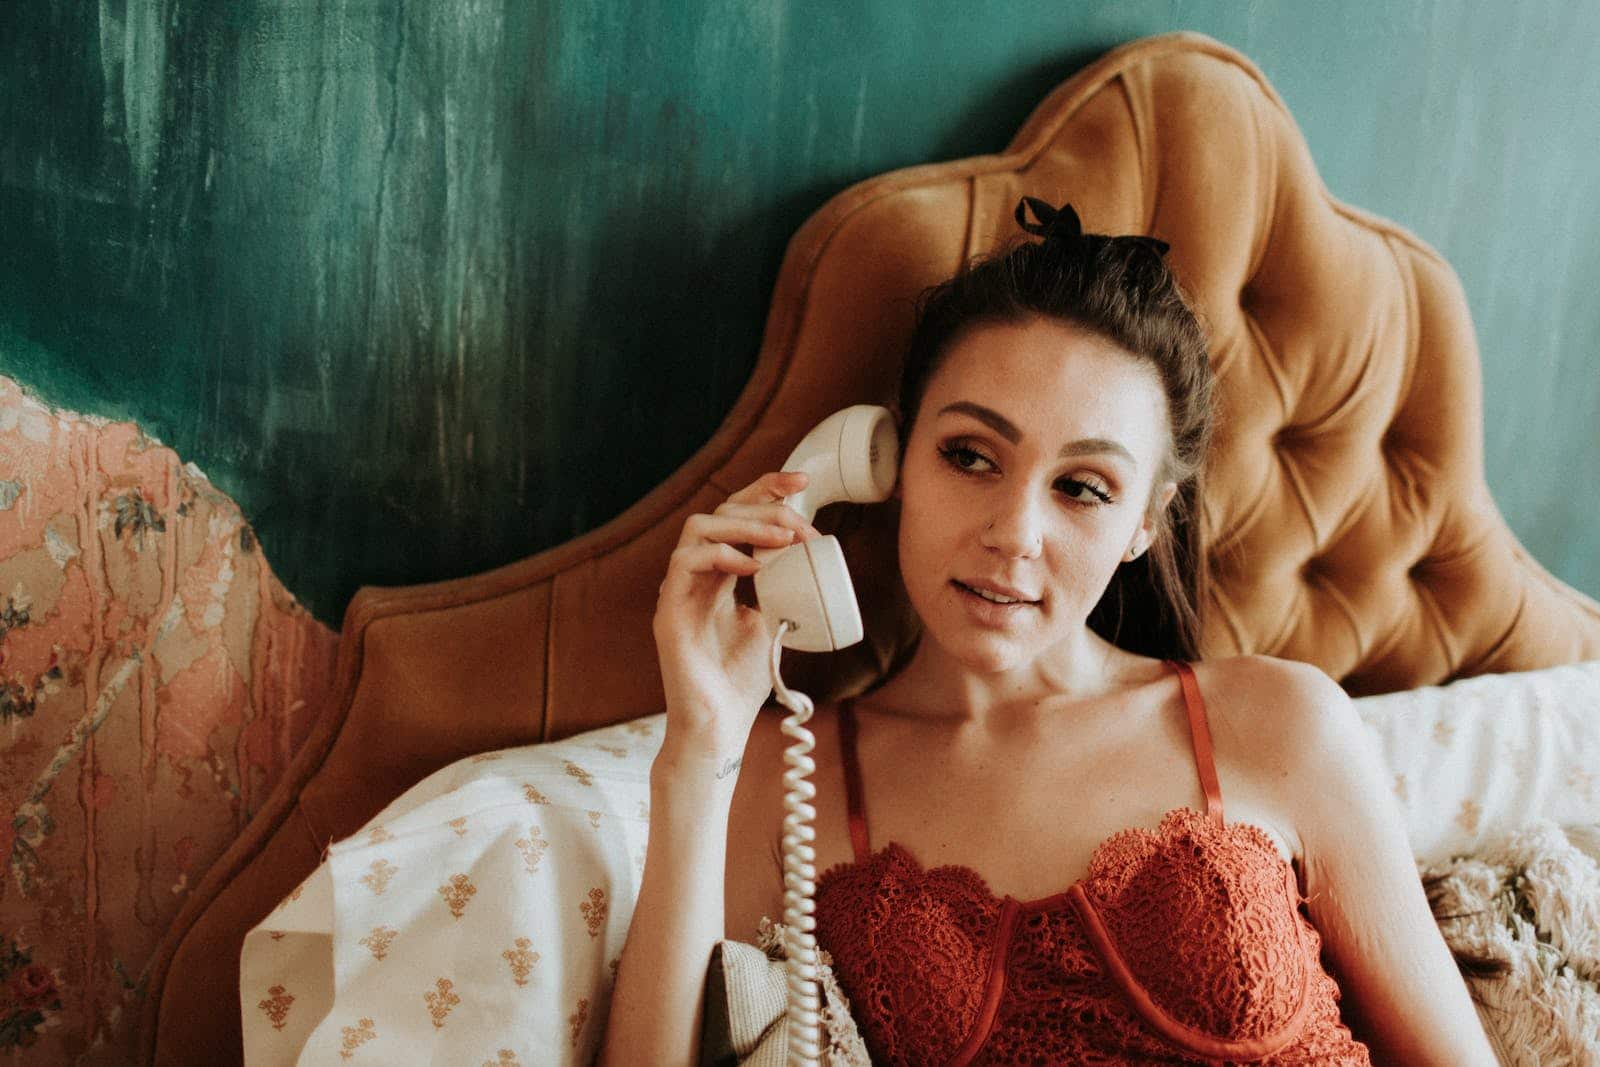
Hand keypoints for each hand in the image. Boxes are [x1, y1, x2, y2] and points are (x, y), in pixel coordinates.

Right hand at [653, 471, 822, 750]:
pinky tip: (753, 567)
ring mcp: (678, 590)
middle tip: (801, 518)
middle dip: (763, 503)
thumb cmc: (741, 683)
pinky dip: (723, 555)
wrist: (719, 727)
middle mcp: (695, 575)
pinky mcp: (668, 610)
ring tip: (784, 539)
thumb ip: (781, 589)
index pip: (737, 516)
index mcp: (719, 575)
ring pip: (700, 526)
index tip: (801, 482)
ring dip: (747, 525)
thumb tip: (808, 560)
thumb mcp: (772, 623)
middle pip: (720, 510)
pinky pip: (685, 560)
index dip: (765, 491)